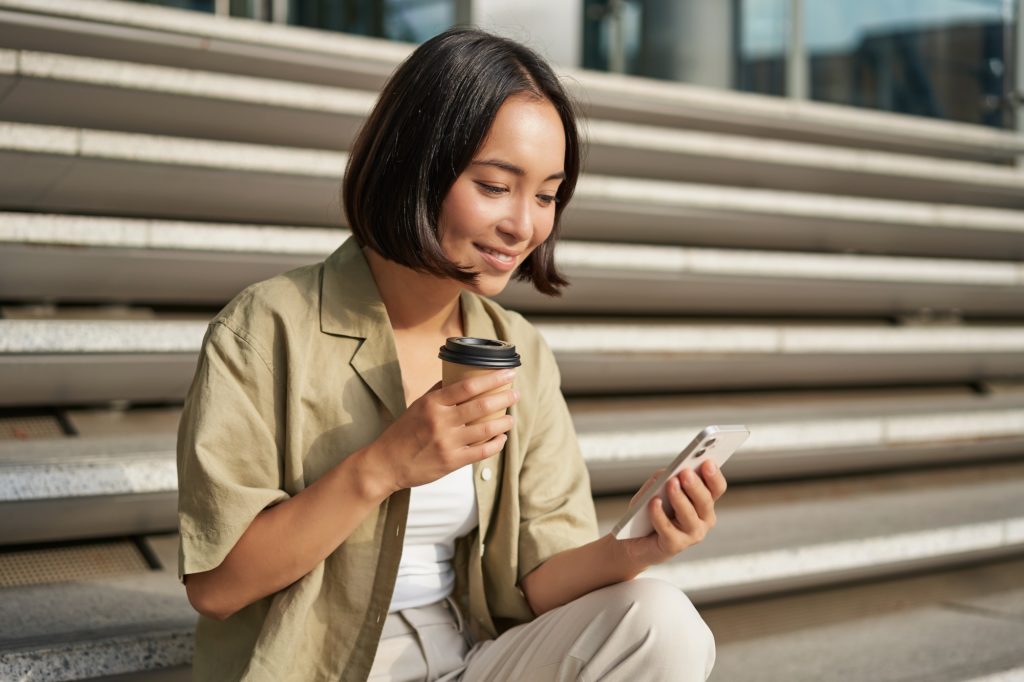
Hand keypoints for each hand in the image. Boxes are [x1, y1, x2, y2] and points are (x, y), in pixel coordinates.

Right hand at [371, 369, 518, 493]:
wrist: (385, 464)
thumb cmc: (402, 433)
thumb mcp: (417, 406)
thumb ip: (438, 392)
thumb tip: (457, 376)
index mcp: (433, 404)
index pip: (468, 386)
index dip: (492, 378)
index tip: (508, 373)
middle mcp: (441, 421)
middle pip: (481, 405)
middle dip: (504, 398)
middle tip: (515, 394)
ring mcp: (447, 443)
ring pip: (486, 429)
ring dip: (504, 422)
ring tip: (511, 418)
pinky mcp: (451, 462)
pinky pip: (482, 452)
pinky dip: (496, 444)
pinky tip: (501, 439)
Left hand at [619, 460, 727, 570]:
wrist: (637, 539)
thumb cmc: (651, 509)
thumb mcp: (656, 488)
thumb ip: (663, 478)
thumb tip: (667, 473)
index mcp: (704, 501)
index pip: (717, 488)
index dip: (714, 475)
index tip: (707, 462)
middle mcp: (704, 519)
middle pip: (705, 501)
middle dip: (695, 486)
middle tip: (686, 472)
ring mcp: (692, 535)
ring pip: (689, 515)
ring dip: (679, 498)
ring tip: (671, 483)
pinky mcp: (675, 546)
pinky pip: (668, 529)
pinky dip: (659, 514)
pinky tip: (653, 502)